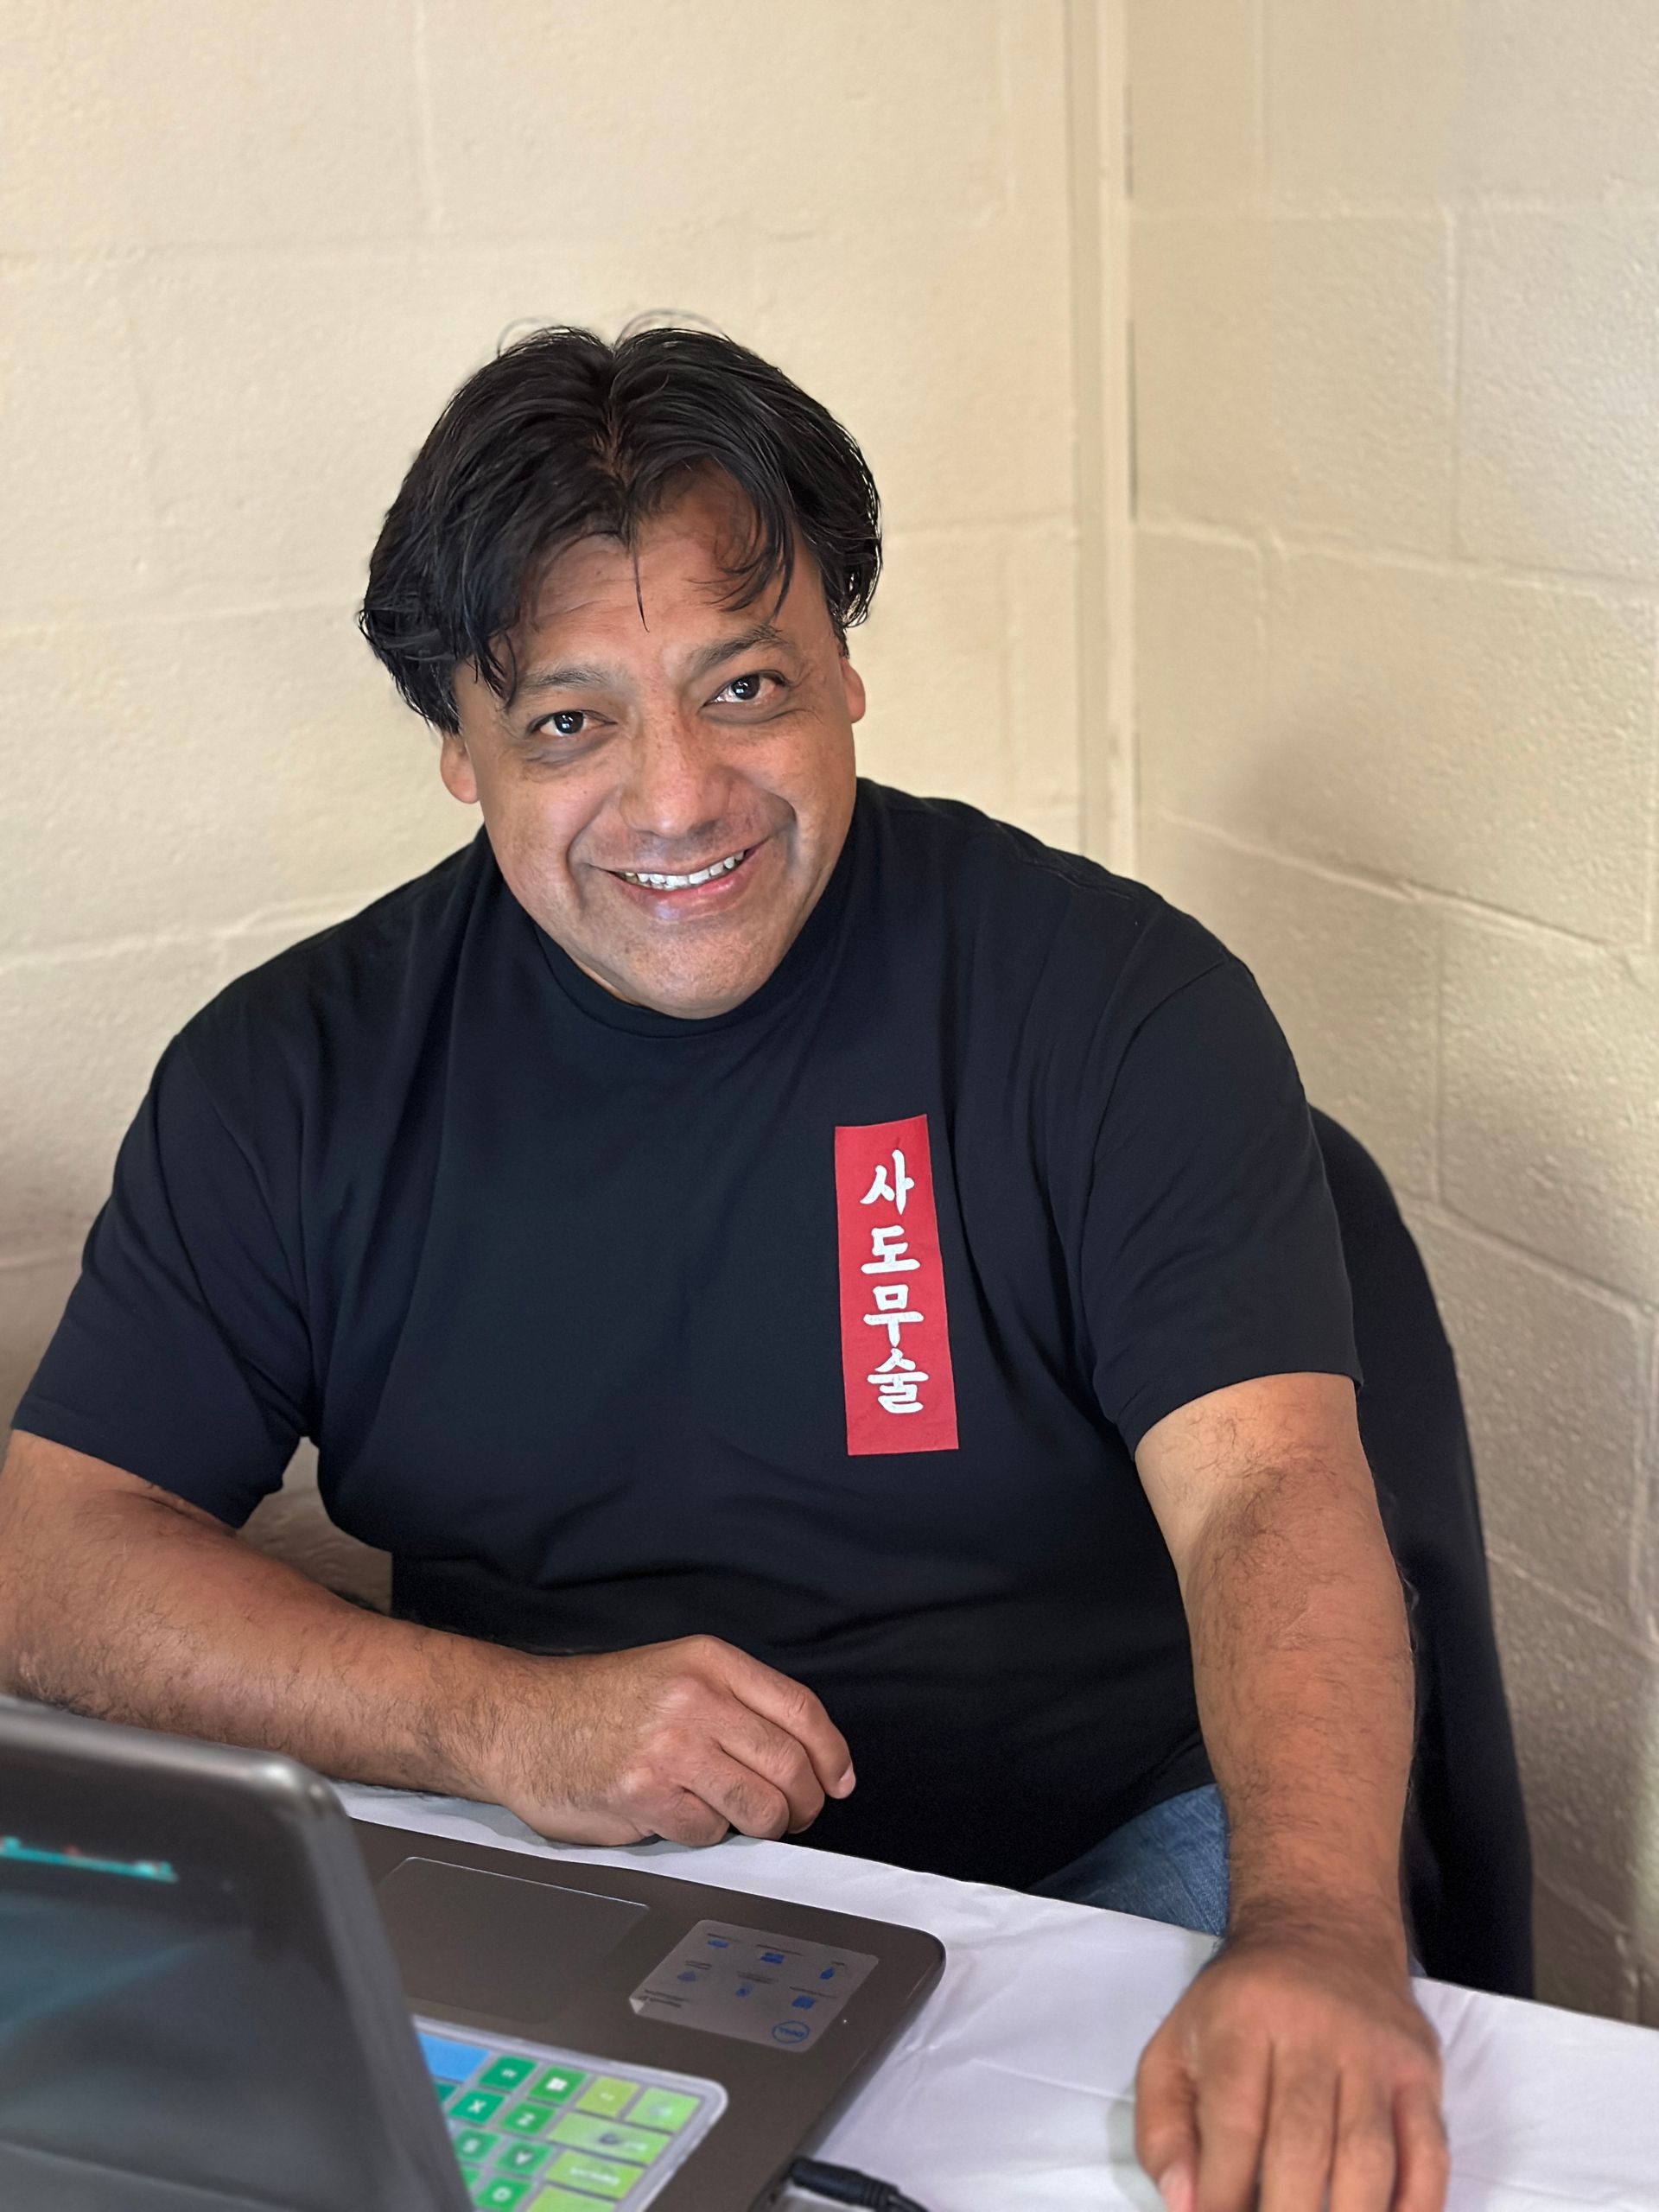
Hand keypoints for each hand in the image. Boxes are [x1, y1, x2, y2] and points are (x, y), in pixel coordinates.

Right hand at [484, 1634, 855, 1847]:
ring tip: (738, 1818)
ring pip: (761, 1807)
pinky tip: (677, 1815)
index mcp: (710, 1662)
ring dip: (761, 1825)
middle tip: (795, 1815)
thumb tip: (807, 1755)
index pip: (801, 1710)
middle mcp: (696, 1698)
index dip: (831, 1755)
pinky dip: (703, 1835)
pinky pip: (709, 1833)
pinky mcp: (645, 1793)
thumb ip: (736, 1703)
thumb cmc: (597, 1703)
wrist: (519, 1720)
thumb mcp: (674, 1673)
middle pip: (791, 1765)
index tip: (839, 1781)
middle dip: (805, 1803)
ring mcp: (671, 1746)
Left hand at [1135, 1915, 1447, 2211]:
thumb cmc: (1237, 2007)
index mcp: (1242, 2020)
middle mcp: (1313, 2030)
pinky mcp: (1420, 2070)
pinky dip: (1415, 2209)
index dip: (1223, 2196)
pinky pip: (1429, 2155)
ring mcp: (1373, 2051)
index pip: (1234, 2123)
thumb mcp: (1175, 2043)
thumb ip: (1163, 2127)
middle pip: (1303, 2147)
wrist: (1322, 1929)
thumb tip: (1185, 2204)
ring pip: (1369, 2158)